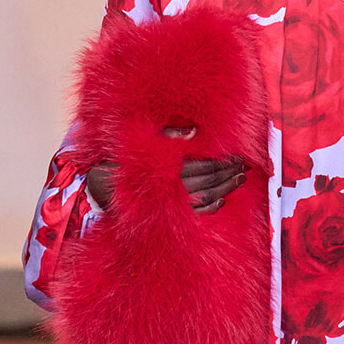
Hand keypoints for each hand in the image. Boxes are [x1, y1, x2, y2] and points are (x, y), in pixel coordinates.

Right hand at [87, 136, 246, 215]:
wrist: (99, 187)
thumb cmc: (122, 162)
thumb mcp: (141, 143)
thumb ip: (168, 135)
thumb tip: (194, 130)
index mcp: (167, 167)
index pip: (202, 165)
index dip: (222, 162)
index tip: (238, 157)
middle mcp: (170, 186)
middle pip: (208, 180)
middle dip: (228, 174)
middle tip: (245, 168)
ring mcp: (170, 202)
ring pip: (204, 196)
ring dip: (225, 189)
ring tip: (240, 180)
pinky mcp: (168, 213)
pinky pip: (192, 213)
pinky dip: (209, 208)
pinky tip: (221, 202)